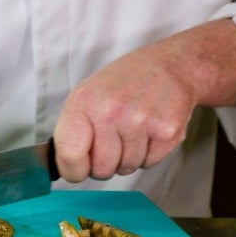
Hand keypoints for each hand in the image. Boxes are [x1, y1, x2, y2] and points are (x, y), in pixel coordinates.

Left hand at [53, 19, 235, 181]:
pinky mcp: (167, 131)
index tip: (78, 169)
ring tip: (132, 130)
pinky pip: (150, 164)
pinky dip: (149, 155)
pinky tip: (149, 131)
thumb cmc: (122, 84)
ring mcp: (140, 121)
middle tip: (112, 142)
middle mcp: (110, 111)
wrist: (170, 66)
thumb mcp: (86, 97)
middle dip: (105, 164)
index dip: (73, 170)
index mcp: (83, 103)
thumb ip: (72, 133)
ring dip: (128, 158)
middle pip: (101, 170)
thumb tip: (65, 168)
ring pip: (126, 168)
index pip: (69, 155)